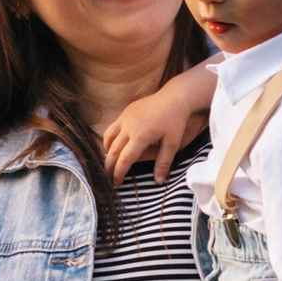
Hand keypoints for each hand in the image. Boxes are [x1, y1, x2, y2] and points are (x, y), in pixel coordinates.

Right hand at [100, 64, 218, 185]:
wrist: (174, 97)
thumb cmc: (175, 122)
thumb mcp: (172, 144)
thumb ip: (164, 163)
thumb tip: (159, 182)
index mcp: (141, 136)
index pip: (125, 159)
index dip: (119, 172)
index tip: (117, 183)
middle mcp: (129, 127)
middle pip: (113, 151)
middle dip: (109, 166)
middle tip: (109, 177)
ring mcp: (125, 118)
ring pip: (108, 138)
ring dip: (106, 152)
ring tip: (109, 163)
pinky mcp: (125, 112)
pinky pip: (112, 128)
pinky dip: (109, 139)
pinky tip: (113, 146)